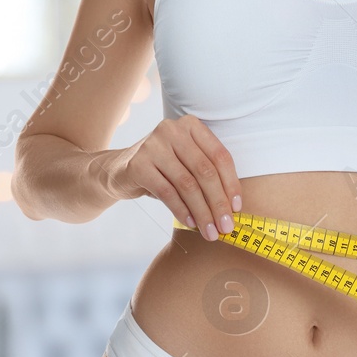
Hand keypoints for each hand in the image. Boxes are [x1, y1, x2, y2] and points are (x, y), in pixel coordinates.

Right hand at [110, 116, 241, 240]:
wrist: (119, 171)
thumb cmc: (162, 169)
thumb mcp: (186, 163)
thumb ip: (208, 176)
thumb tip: (233, 208)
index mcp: (191, 125)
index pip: (219, 156)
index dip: (231, 184)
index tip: (237, 209)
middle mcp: (172, 129)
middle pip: (205, 171)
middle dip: (218, 203)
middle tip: (226, 227)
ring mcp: (153, 145)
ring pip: (187, 184)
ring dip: (202, 212)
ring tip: (209, 231)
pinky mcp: (138, 164)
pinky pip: (167, 192)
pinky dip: (181, 210)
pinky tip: (190, 223)